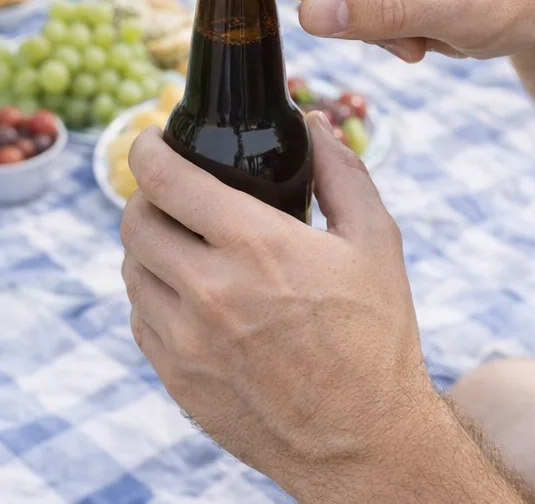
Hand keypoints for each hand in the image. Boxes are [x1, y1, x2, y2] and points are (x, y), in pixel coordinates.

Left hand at [120, 114, 435, 497]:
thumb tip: (314, 124)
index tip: (153, 139)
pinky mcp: (176, 380)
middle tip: (173, 189)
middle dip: (146, 193)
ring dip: (149, 242)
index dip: (148, 149)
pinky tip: (191, 290)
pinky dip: (153, 291)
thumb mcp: (376, 239)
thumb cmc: (376, 333)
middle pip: (136, 221)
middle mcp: (209, 291)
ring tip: (184, 238)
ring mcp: (185, 341)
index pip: (167, 180)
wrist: (363, 437)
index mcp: (257, 246)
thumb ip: (342, 171)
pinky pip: (140, 318)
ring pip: (131, 270)